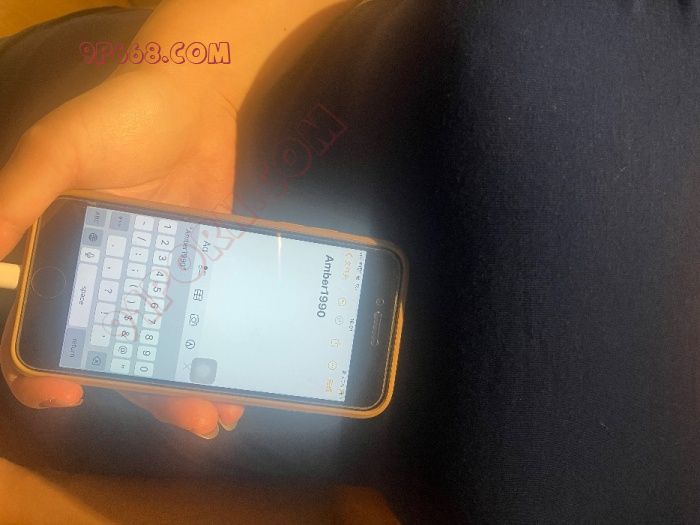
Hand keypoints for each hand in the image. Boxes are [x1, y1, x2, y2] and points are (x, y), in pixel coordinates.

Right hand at [0, 67, 243, 438]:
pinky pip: (205, 315)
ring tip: (222, 414)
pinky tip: (239, 368)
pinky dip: (218, 345)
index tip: (70, 395)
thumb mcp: (58, 149)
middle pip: (119, 352)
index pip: (43, 330)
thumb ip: (19, 198)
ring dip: (189, 382)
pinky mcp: (199, 266)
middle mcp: (108, 277)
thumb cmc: (119, 116)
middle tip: (194, 423)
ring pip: (166, 343)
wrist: (195, 97)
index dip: (44, 372)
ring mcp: (157, 275)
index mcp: (62, 258)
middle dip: (148, 394)